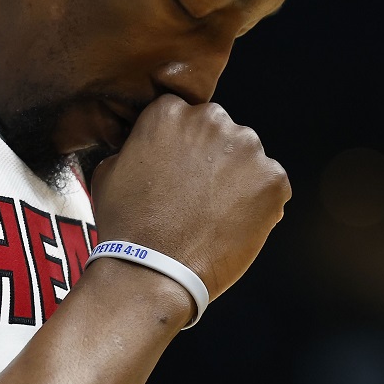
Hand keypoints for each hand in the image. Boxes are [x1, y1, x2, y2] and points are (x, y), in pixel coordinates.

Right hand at [90, 94, 290, 301]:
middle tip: (197, 196)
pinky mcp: (273, 179)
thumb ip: (138, 146)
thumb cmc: (125, 225)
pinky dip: (259, 204)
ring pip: (247, 158)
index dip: (183, 148)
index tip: (179, 171)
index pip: (186, 118)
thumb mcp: (110, 170)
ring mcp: (246, 148)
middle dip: (212, 158)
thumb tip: (149, 148)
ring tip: (214, 215)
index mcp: (170, 112)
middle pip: (220, 133)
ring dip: (237, 179)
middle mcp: (211, 120)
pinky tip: (233, 226)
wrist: (151, 271)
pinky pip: (271, 186)